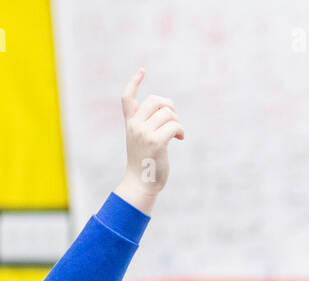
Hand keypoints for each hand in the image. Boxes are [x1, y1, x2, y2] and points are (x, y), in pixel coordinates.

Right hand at [115, 68, 185, 214]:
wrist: (141, 184)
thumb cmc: (145, 163)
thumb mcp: (142, 140)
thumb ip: (148, 124)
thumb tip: (168, 109)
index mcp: (130, 123)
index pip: (127, 97)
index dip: (134, 82)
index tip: (142, 70)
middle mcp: (135, 125)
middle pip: (156, 100)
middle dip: (169, 107)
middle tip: (174, 121)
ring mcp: (144, 133)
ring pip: (168, 113)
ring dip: (178, 122)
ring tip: (177, 133)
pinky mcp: (156, 142)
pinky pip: (175, 125)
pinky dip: (181, 130)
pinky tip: (180, 139)